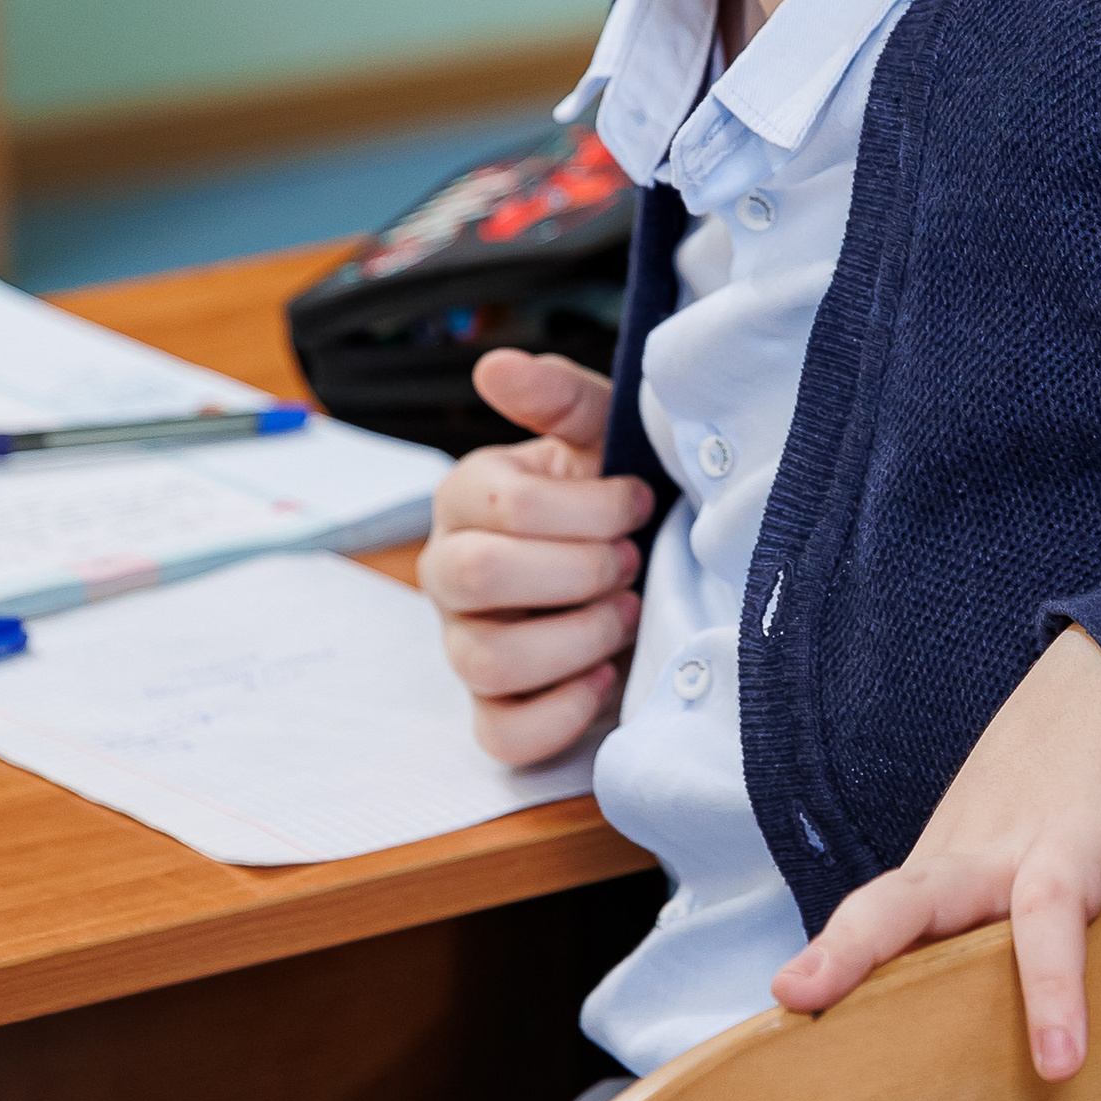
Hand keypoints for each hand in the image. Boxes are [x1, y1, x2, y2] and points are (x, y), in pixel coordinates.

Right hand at [418, 350, 655, 767]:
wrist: (652, 565)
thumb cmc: (617, 495)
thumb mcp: (601, 435)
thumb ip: (558, 397)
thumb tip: (494, 367)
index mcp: (466, 497)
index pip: (503, 506)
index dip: (586, 508)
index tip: (635, 501)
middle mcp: (448, 572)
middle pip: (476, 577)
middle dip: (576, 569)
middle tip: (631, 560)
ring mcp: (464, 644)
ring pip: (487, 660)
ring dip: (577, 637)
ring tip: (625, 613)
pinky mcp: (495, 709)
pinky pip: (503, 733)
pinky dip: (561, 711)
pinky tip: (606, 675)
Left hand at [770, 626, 1100, 1079]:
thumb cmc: (1079, 778)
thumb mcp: (1028, 846)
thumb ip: (998, 917)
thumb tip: (982, 1006)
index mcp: (951, 865)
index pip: (880, 923)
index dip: (836, 966)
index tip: (794, 1016)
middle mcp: (967, 856)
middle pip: (886, 904)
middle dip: (835, 952)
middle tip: (789, 999)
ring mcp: (1016, 845)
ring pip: (934, 902)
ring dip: (897, 960)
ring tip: (894, 1063)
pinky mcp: (1081, 843)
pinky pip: (1054, 920)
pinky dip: (1052, 987)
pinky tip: (1059, 1055)